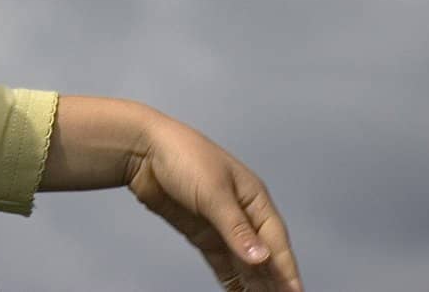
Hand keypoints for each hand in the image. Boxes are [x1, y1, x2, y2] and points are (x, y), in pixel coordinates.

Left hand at [125, 114, 302, 290]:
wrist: (141, 150)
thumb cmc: (182, 156)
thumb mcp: (214, 192)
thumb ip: (236, 228)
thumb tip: (261, 257)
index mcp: (254, 199)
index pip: (276, 241)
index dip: (287, 269)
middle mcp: (242, 215)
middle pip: (264, 256)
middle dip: (274, 282)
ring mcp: (221, 226)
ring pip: (245, 263)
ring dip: (255, 285)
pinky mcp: (202, 234)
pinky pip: (222, 263)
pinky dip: (232, 280)